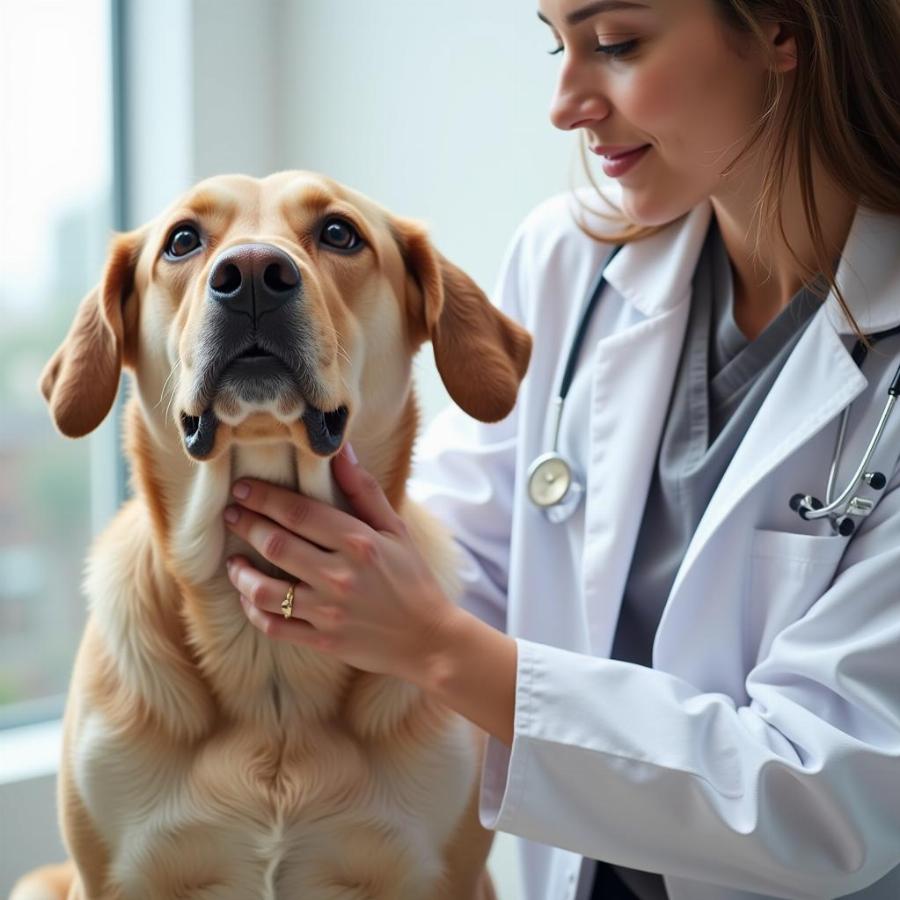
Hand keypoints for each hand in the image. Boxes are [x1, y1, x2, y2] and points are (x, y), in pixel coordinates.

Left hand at [223, 444, 459, 682]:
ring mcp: (328, 612)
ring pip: (265, 590)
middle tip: (230, 515)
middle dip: (246, 525)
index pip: (299, 513)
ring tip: (233, 561)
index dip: (264, 497)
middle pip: (276, 544)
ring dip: (241, 573)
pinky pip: (274, 626)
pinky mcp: (322, 641)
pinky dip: (253, 611)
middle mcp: (340, 576)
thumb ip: (364, 490)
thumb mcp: (396, 529)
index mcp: (359, 543)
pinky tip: (248, 597)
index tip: (243, 488)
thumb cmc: (413, 579)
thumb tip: (340, 451)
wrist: (429, 639)